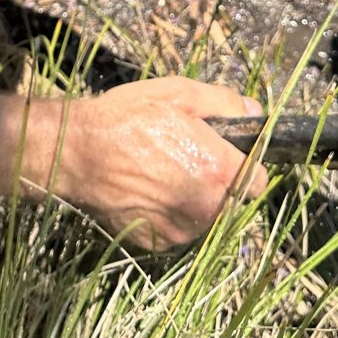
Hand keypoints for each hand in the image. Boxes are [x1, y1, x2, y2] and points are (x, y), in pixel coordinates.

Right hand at [36, 76, 267, 249]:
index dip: (248, 166)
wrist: (77, 152)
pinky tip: (150, 191)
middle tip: (189, 159)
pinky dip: (171, 214)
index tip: (229, 156)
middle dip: (219, 183)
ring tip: (165, 174)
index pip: (260, 182)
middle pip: (233, 201)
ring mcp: (181, 230)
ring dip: (196, 201)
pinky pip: (178, 229)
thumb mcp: (181, 94)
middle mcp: (206, 207)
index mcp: (219, 171)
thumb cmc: (129, 117)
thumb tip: (256, 112)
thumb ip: (225, 103)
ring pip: (205, 218)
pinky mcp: (157, 243)